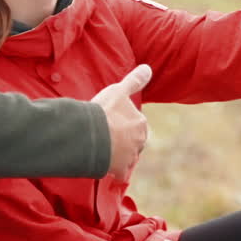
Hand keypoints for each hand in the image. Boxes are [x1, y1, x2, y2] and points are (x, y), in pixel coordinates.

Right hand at [91, 64, 150, 181]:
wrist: (92, 135)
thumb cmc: (105, 112)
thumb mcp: (119, 91)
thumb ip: (134, 80)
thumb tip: (148, 67)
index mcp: (141, 124)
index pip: (135, 124)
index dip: (123, 123)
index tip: (112, 122)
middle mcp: (140, 141)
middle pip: (133, 142)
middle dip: (123, 141)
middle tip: (106, 136)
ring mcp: (130, 158)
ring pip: (127, 158)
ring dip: (118, 155)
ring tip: (103, 150)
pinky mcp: (120, 171)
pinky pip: (119, 173)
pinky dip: (114, 171)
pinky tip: (104, 166)